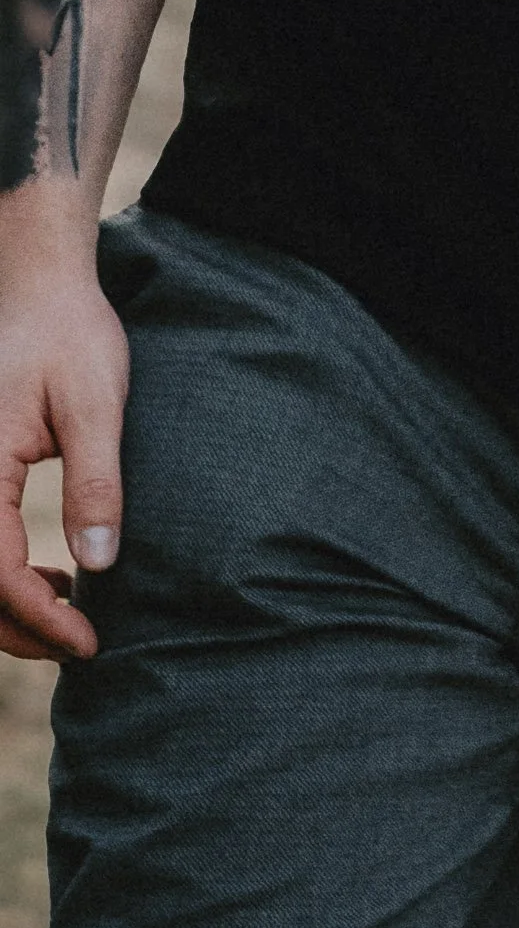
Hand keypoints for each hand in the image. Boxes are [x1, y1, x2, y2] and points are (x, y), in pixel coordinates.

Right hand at [0, 241, 126, 662]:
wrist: (38, 285)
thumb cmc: (68, 334)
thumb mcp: (94, 405)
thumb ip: (95, 483)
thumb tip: (99, 565)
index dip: (39, 619)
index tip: (88, 641)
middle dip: (18, 629)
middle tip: (80, 643)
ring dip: (5, 608)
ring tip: (68, 611)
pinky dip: (1, 576)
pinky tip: (50, 579)